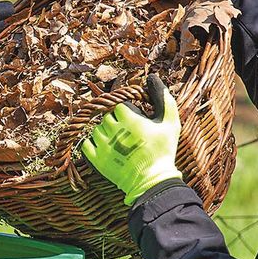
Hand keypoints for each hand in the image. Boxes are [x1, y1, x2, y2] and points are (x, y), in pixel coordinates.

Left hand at [80, 76, 182, 205]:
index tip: (138, 123)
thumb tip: (152, 77)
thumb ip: (163, 97)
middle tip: (130, 135)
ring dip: (106, 134)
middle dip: (117, 123)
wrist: (152, 181)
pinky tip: (108, 150)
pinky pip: (87, 144)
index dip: (130, 113)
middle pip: (107, 116)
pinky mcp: (96, 159)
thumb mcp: (170, 122)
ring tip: (120, 144)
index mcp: (128, 118)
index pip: (120, 106)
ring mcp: (102, 144)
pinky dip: (94, 145)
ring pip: (96, 129)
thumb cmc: (163, 150)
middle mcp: (112, 129)